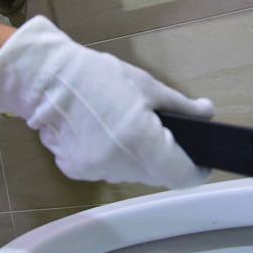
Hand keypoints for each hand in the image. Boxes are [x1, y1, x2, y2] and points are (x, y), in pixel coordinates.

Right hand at [0, 16, 214, 188]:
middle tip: (160, 132)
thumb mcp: (147, 85)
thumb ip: (181, 106)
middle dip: (165, 159)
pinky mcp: (77, 171)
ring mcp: (97, 171)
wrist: (46, 81)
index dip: (196, 170)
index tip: (199, 159)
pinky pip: (106, 170)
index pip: (182, 176)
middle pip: (157, 176)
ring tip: (127, 128)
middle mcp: (120, 164)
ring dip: (138, 159)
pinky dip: (112, 157)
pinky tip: (102, 133)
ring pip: (131, 174)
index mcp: (142, 142)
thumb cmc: (99, 77)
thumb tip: (207, 114)